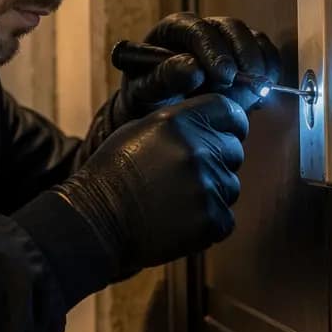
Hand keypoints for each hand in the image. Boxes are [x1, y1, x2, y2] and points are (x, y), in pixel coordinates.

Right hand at [57, 94, 247, 279]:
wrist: (97, 220)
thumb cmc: (113, 174)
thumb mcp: (138, 131)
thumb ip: (179, 124)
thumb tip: (210, 124)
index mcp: (178, 122)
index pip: (229, 111)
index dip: (228, 123)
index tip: (223, 133)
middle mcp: (197, 149)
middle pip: (233, 149)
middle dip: (217, 159)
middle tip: (183, 174)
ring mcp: (207, 185)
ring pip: (229, 185)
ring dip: (209, 191)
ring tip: (173, 199)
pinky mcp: (212, 218)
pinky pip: (224, 216)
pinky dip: (206, 220)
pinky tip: (177, 219)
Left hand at [133, 12, 282, 111]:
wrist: (161, 110)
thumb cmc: (148, 96)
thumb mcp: (145, 90)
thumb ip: (165, 78)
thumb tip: (194, 68)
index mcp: (174, 29)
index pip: (197, 28)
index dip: (214, 50)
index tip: (225, 76)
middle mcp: (204, 29)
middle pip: (231, 28)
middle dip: (242, 57)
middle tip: (244, 87)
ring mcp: (227, 40)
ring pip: (252, 39)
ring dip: (258, 66)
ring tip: (253, 94)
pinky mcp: (246, 56)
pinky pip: (266, 54)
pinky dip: (269, 72)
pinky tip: (260, 96)